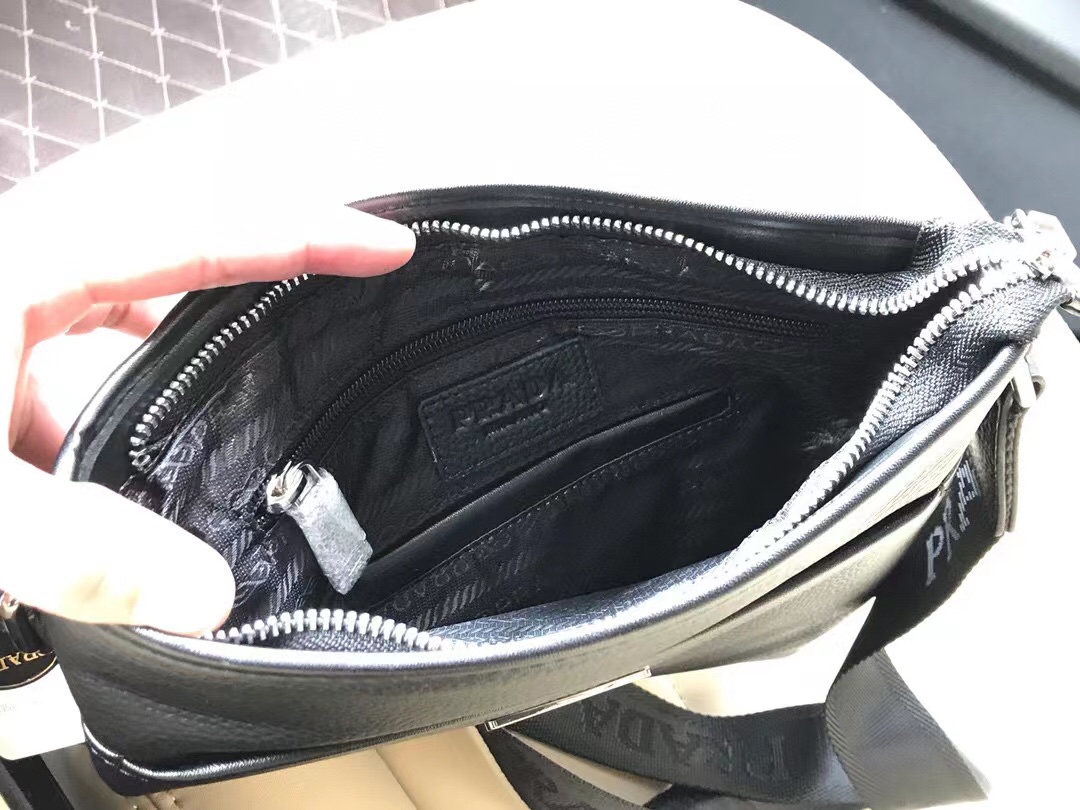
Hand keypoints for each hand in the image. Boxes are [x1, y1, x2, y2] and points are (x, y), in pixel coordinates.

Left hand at [1, 202, 414, 634]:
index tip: (391, 249)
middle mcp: (29, 285)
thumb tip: (209, 593)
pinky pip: (95, 393)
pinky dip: (133, 434)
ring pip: (136, 348)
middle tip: (344, 347)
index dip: (307, 238)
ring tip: (250, 451)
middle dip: (263, 316)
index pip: (201, 235)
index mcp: (28, 266)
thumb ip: (76, 544)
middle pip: (184, 283)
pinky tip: (143, 494)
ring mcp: (10, 333)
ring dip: (188, 398)